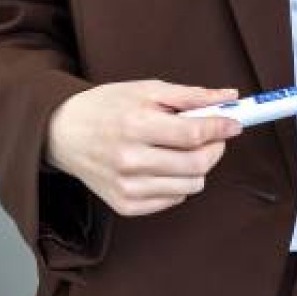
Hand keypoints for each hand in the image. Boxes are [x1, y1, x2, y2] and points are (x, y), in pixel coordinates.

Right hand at [47, 81, 241, 215]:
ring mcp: (126, 186)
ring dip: (197, 168)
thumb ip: (190, 96)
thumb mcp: (145, 90)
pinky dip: (177, 184)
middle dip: (214, 149)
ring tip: (180, 151)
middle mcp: (129, 160)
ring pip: (191, 186)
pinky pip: (174, 200)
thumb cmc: (106, 108)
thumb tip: (230, 99)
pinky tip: (163, 167)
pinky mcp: (125, 205)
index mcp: (134, 126)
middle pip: (197, 164)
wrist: (63, 134)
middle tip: (210, 136)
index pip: (193, 134)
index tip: (233, 124)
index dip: (220, 128)